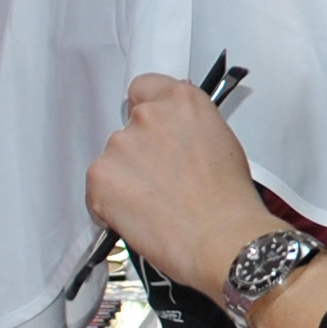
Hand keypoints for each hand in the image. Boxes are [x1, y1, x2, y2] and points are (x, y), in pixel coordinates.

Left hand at [85, 72, 269, 295]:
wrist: (222, 239)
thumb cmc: (230, 202)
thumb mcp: (223, 144)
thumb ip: (191, 128)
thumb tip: (177, 139)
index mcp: (182, 101)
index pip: (145, 88)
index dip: (146, 110)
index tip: (150, 130)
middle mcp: (148, 115)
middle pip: (127, 129)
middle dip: (138, 155)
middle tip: (161, 182)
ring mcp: (120, 144)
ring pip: (112, 161)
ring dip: (125, 180)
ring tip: (156, 207)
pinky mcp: (100, 176)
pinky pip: (97, 190)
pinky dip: (110, 206)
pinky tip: (139, 218)